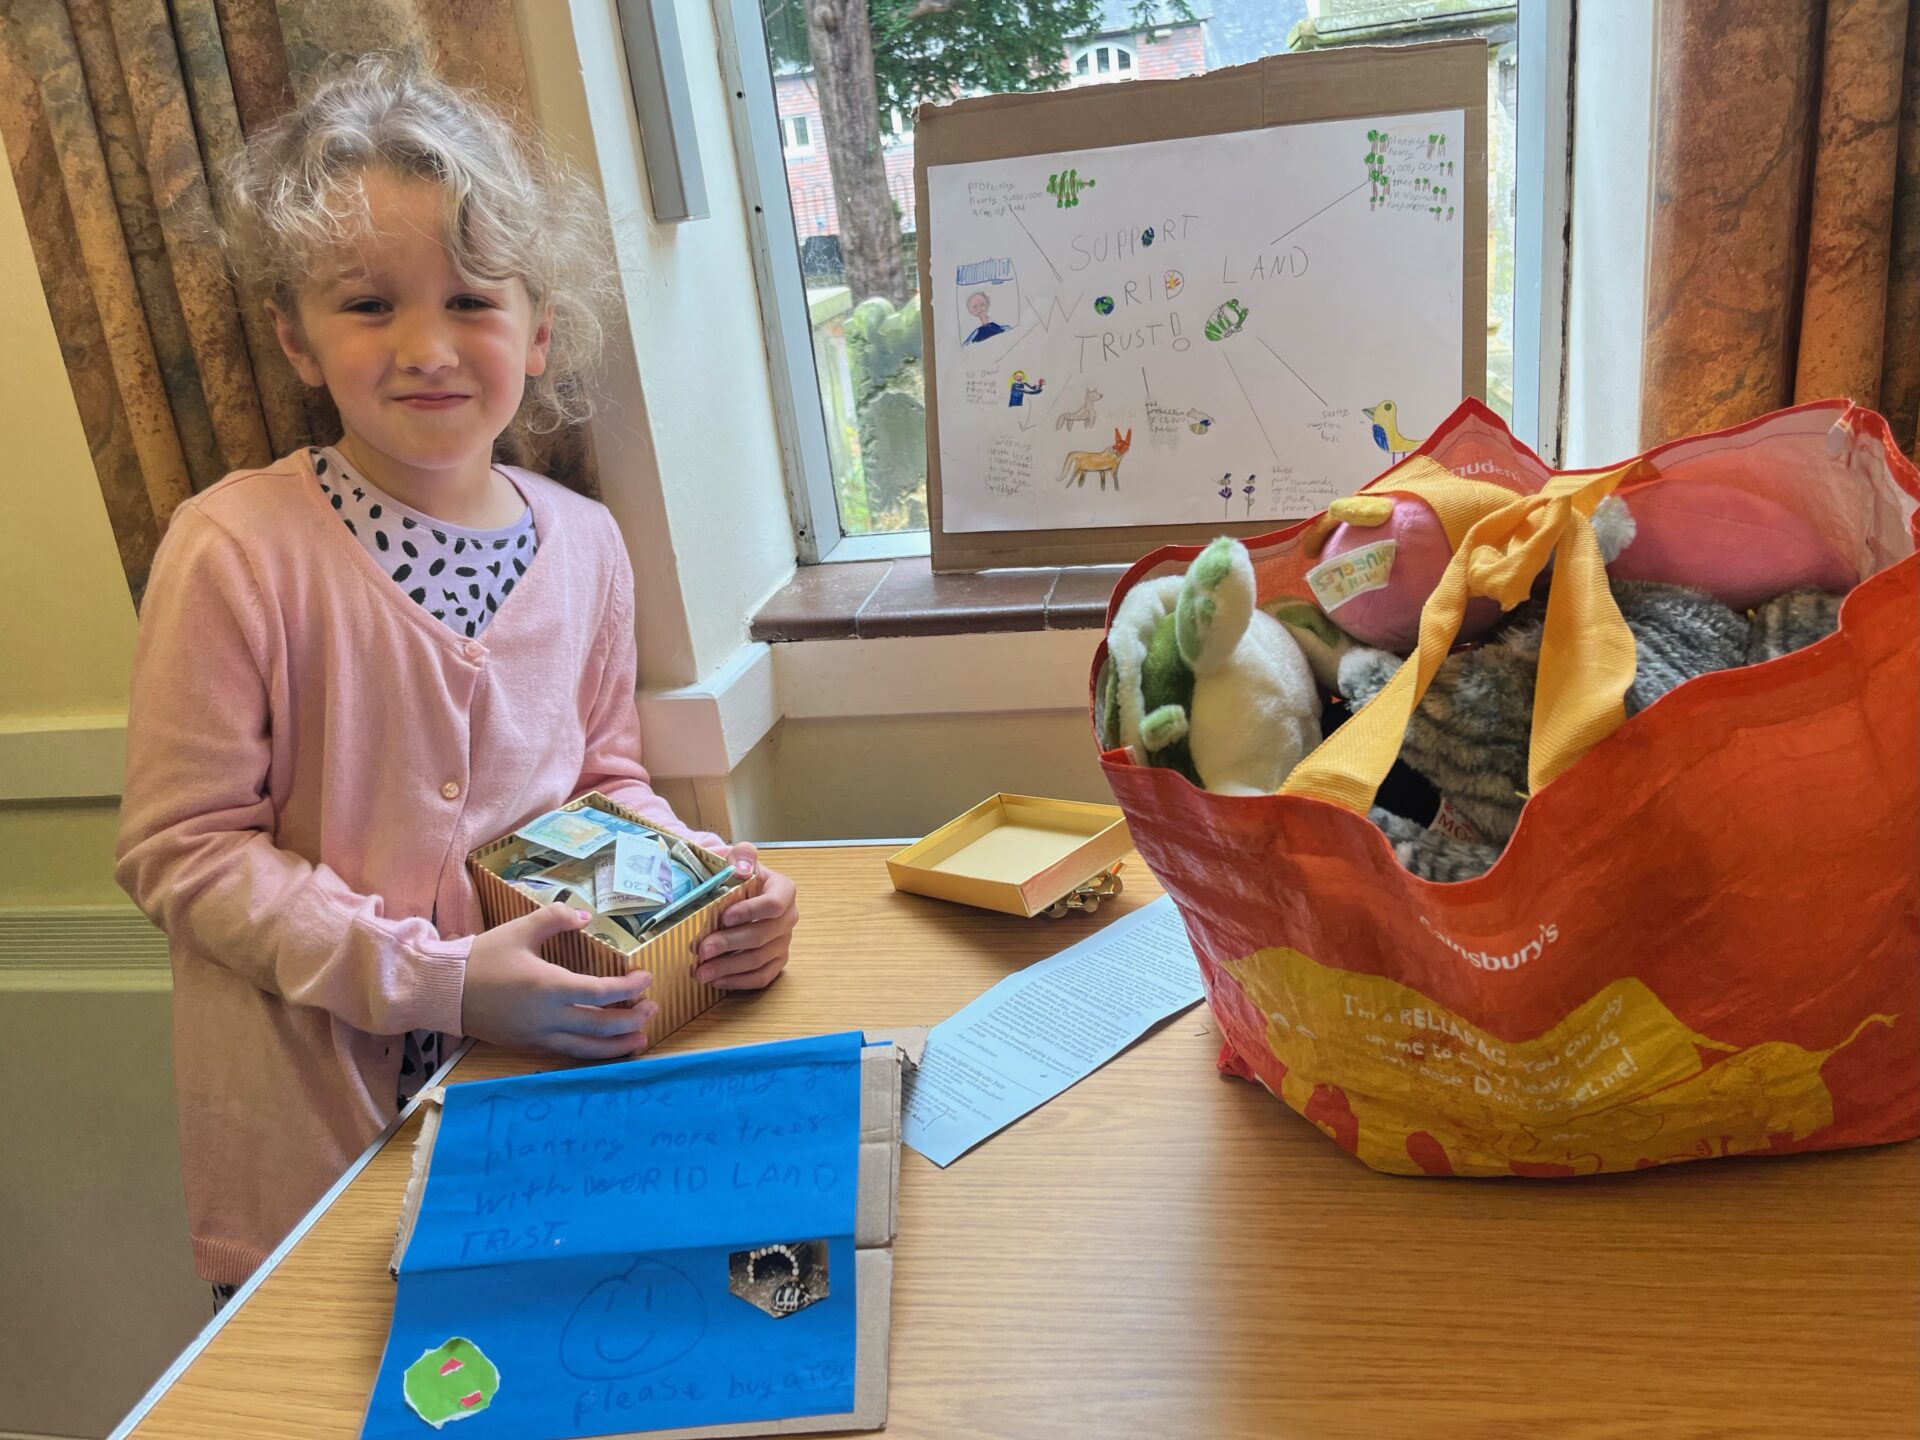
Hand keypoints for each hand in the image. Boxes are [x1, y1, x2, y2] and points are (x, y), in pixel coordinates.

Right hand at [462, 903, 655, 1058]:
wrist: (443, 991)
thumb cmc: (482, 958)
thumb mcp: (520, 929)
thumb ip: (555, 918)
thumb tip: (586, 917)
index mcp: (549, 986)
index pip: (602, 993)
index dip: (630, 988)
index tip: (646, 978)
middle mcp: (548, 1017)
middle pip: (602, 1025)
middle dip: (633, 1019)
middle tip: (653, 1008)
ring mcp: (538, 1036)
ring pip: (588, 1048)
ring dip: (619, 1045)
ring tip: (642, 1039)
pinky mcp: (529, 1046)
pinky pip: (568, 1053)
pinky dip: (592, 1052)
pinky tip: (606, 1047)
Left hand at [694, 842, 797, 990]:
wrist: (736, 891)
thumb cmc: (737, 876)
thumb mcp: (738, 858)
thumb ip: (741, 855)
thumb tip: (742, 868)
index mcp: (783, 890)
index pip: (774, 904)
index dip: (751, 912)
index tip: (724, 917)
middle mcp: (789, 918)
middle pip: (763, 936)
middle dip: (730, 944)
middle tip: (701, 950)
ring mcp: (784, 942)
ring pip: (759, 960)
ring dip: (728, 968)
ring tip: (701, 971)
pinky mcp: (776, 961)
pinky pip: (762, 977)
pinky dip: (738, 982)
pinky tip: (715, 980)